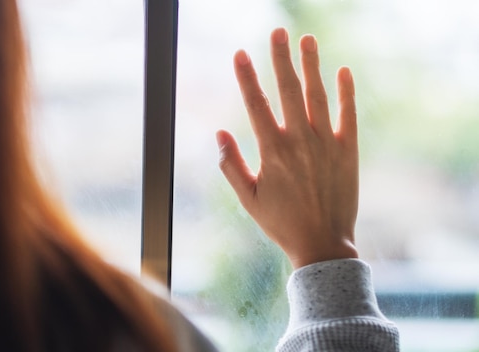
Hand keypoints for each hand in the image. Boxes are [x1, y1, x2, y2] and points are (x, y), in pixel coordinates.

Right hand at [217, 28, 358, 268]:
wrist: (323, 243)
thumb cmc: (280, 222)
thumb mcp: (247, 198)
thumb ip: (230, 164)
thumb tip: (219, 132)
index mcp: (272, 151)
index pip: (256, 105)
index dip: (246, 78)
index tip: (240, 53)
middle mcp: (300, 141)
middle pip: (288, 90)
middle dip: (281, 59)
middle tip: (277, 32)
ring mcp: (326, 144)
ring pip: (317, 96)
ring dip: (312, 66)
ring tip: (307, 39)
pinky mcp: (347, 150)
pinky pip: (347, 114)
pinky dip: (346, 92)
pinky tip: (343, 70)